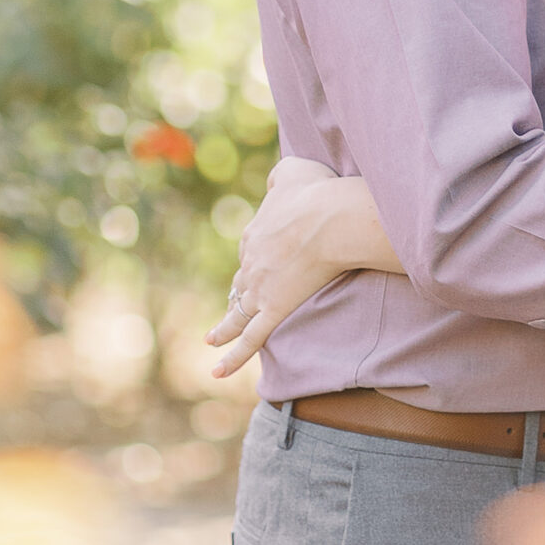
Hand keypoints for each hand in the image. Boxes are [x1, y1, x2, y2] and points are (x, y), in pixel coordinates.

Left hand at [206, 155, 348, 377]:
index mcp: (256, 233)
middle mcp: (250, 263)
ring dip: (224, 325)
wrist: (331, 220)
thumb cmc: (319, 193)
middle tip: (237, 300)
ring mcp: (259, 289)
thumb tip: (272, 185)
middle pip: (241, 280)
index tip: (261, 260)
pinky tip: (217, 372)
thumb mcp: (293, 171)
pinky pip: (249, 340)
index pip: (251, 247)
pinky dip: (231, 357)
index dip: (256, 255)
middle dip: (240, 289)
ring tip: (213, 337)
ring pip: (237, 311)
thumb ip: (279, 177)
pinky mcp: (274, 310)